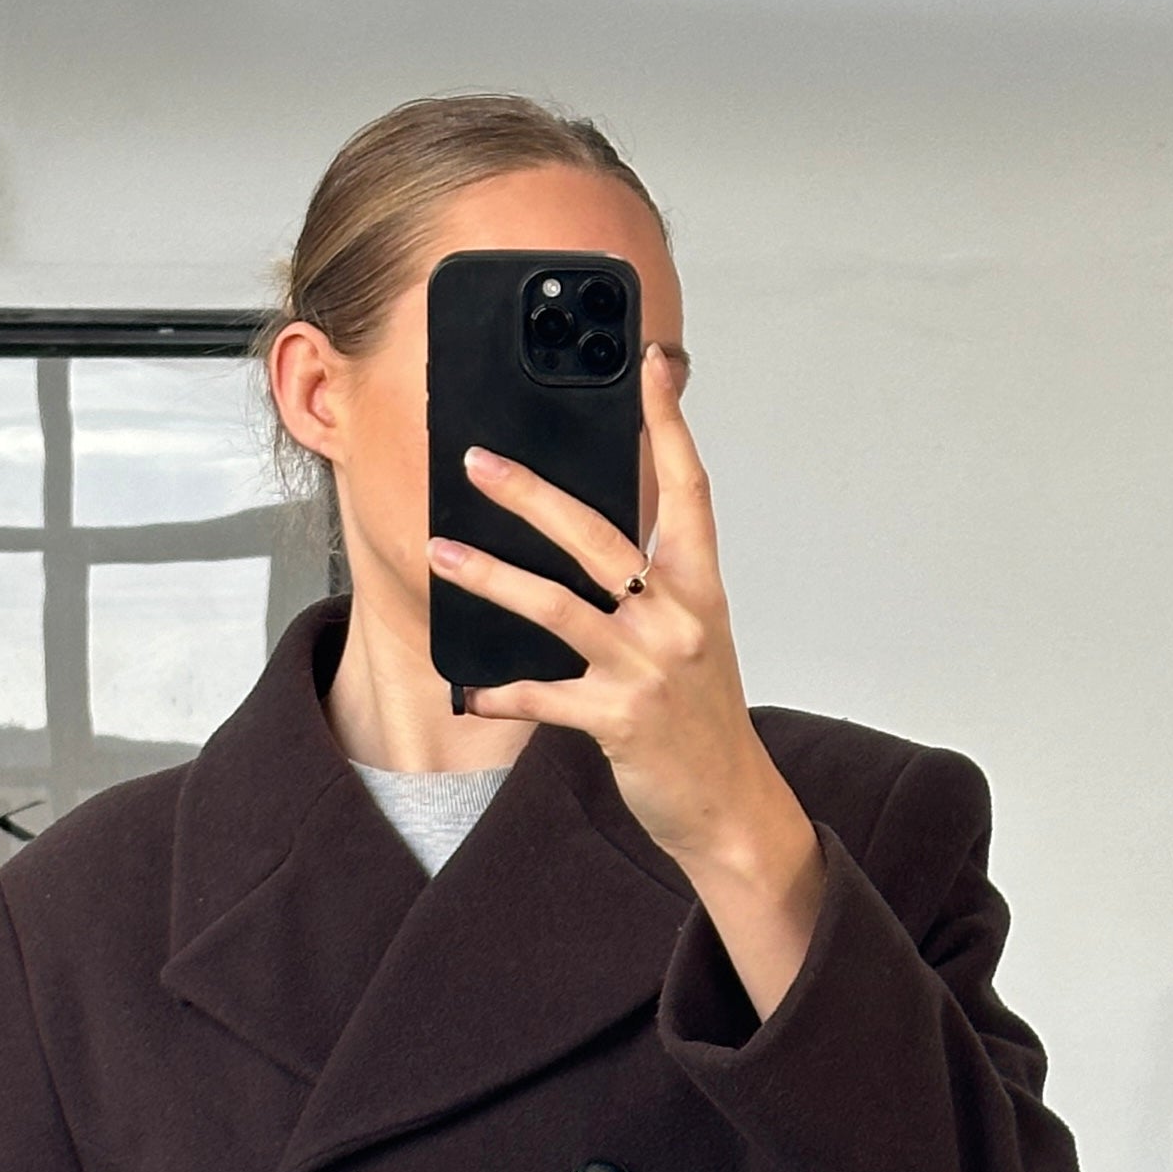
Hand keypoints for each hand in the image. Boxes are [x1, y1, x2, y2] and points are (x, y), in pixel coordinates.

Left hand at [426, 341, 826, 1018]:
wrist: (731, 807)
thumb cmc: (703, 722)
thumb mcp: (693, 642)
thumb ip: (653, 591)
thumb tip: (590, 545)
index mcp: (700, 590)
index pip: (690, 489)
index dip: (668, 424)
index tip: (650, 364)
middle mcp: (678, 620)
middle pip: (599, 536)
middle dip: (532, 494)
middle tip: (478, 463)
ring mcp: (648, 668)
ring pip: (557, 605)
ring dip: (491, 577)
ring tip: (442, 553)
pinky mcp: (619, 720)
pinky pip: (543, 695)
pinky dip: (501, 691)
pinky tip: (468, 690)